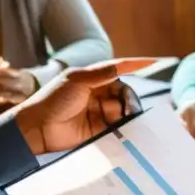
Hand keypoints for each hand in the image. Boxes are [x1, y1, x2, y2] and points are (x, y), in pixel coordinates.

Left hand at [14, 57, 154, 154]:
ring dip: (127, 116)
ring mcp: (99, 113)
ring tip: (124, 121)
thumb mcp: (77, 81)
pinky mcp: (98, 132)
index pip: (120, 69)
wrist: (37, 128)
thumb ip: (102, 74)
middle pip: (125, 94)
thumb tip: (125, 65)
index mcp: (94, 79)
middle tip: (127, 109)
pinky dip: (123, 130)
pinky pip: (117, 129)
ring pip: (123, 112)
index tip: (157, 62)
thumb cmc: (53, 99)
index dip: (138, 65)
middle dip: (128, 100)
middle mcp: (99, 95)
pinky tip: (126, 131)